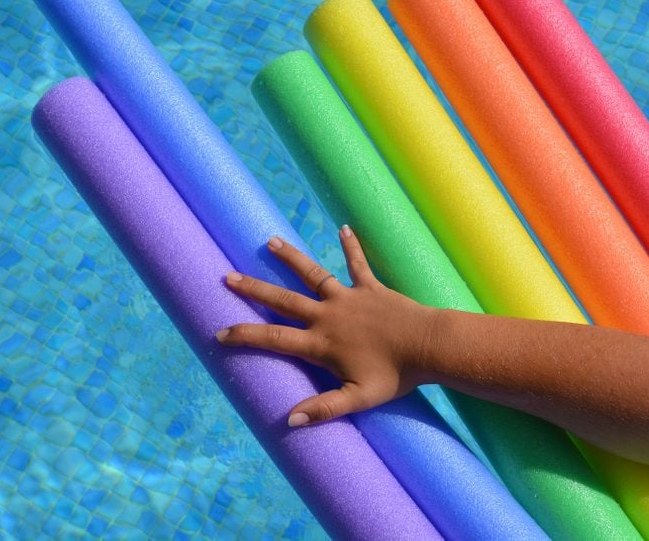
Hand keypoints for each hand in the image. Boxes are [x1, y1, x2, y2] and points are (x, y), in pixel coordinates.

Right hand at [217, 225, 438, 426]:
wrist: (428, 345)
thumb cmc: (396, 375)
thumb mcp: (359, 399)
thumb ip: (324, 408)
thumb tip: (290, 419)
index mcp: (322, 343)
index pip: (275, 338)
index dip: (245, 335)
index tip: (220, 331)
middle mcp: (328, 315)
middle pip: (283, 300)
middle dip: (254, 289)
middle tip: (229, 276)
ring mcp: (348, 297)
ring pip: (313, 274)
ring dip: (291, 257)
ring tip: (271, 242)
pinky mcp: (370, 286)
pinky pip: (358, 263)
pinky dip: (351, 246)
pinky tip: (344, 228)